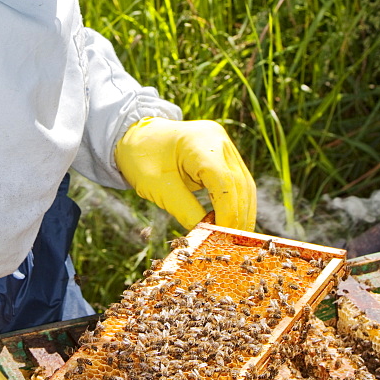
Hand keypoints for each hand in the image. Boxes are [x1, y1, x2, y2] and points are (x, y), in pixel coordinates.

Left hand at [115, 117, 255, 230]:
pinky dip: (237, 202)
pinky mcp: (224, 153)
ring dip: (243, 212)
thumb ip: (185, 210)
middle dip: (239, 216)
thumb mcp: (157, 187)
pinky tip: (233, 222)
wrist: (135, 135)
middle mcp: (218, 140)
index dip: (229, 213)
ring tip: (237, 239)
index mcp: (200, 142)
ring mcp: (223, 145)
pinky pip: (237, 181)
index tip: (224, 238)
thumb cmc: (141, 158)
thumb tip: (207, 236)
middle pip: (240, 184)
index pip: (225, 182)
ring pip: (244, 183)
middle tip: (235, 245)